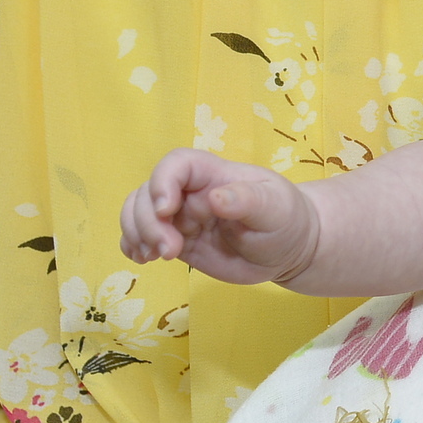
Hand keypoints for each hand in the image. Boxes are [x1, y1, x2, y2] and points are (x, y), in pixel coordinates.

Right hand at [117, 148, 318, 286]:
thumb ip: (247, 201)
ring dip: (136, 233)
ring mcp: (181, 217)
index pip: (178, 164)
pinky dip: (133, 246)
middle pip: (148, 192)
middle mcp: (192, 193)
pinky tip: (144, 259)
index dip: (162, 181)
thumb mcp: (275, 209)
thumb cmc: (286, 220)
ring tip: (156, 256)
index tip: (166, 210)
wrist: (289, 249)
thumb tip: (215, 198)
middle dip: (148, 221)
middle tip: (170, 251)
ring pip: (138, 212)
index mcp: (214, 175)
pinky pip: (141, 237)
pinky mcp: (177, 241)